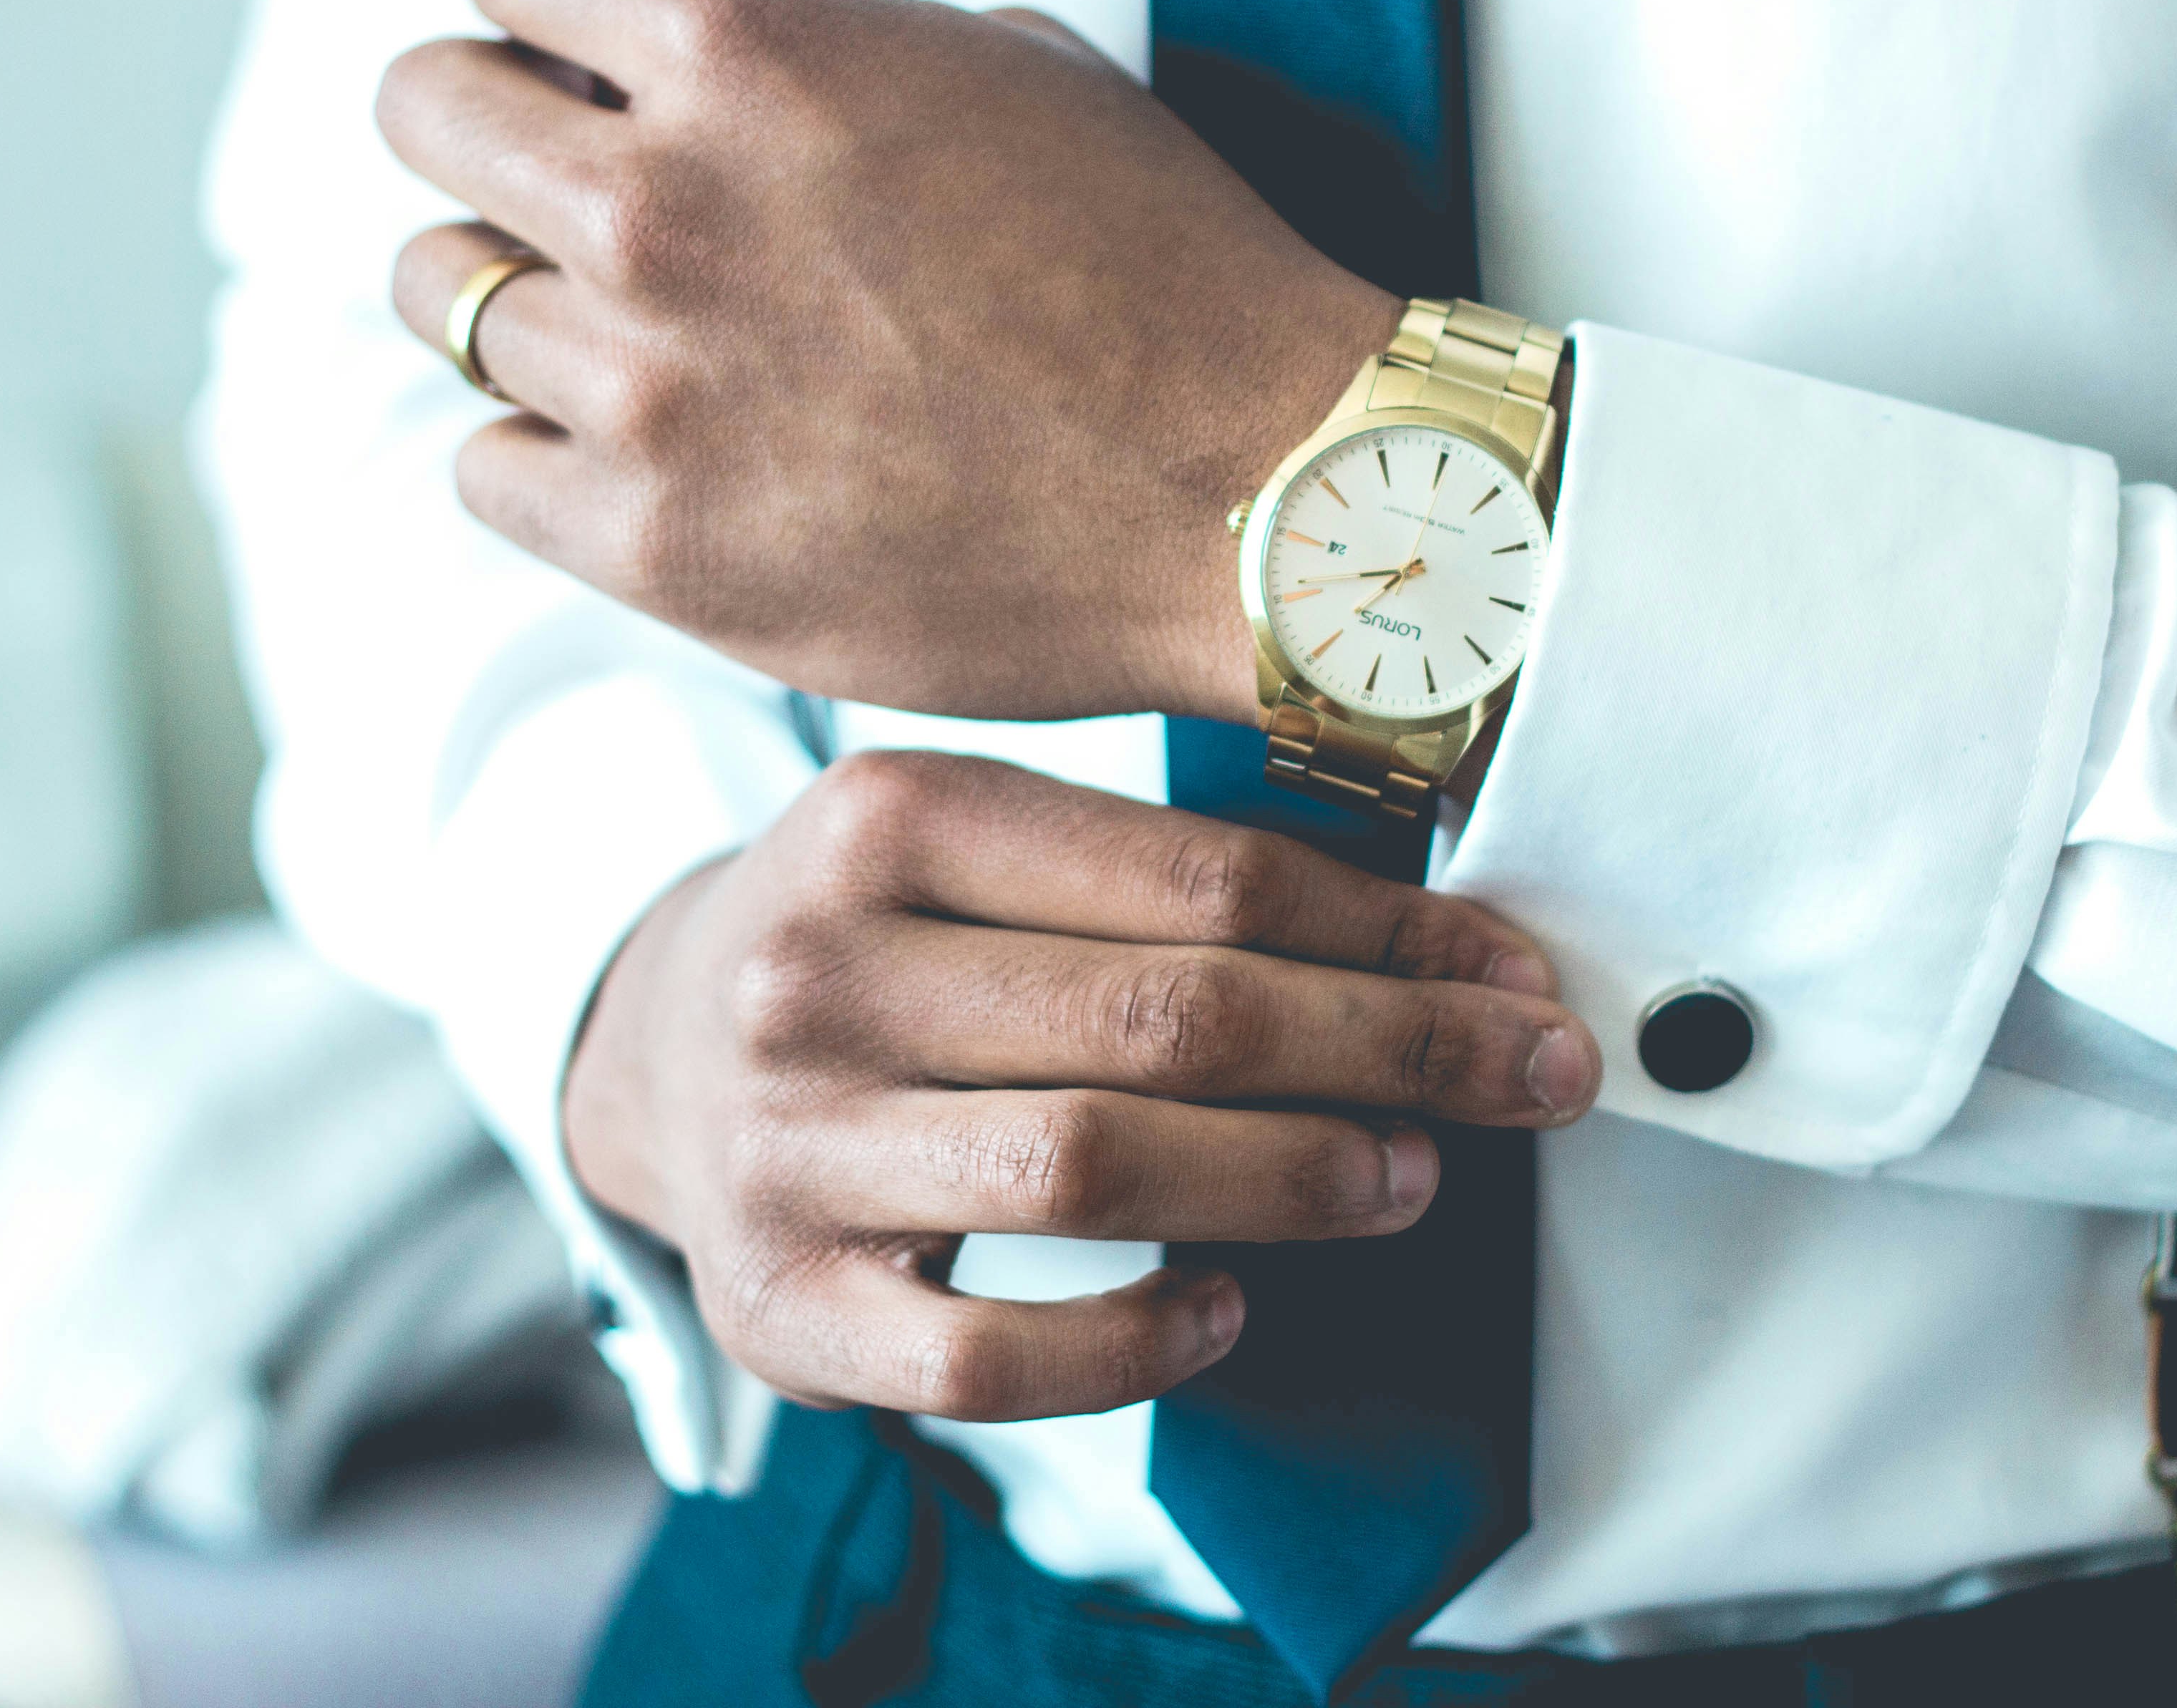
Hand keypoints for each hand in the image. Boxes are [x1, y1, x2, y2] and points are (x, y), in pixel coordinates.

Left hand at [378, 0, 1400, 727]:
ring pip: (441, 300)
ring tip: (625, 338)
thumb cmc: (1165, 275)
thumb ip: (820, 49)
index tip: (576, 63)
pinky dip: (544, 456)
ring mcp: (648, 383)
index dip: (542, 10)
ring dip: (517, 303)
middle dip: (485, 135)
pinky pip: (485, 469)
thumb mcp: (1009, 70)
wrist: (1256, 495)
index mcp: (753, 45)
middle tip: (557, 191)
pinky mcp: (654, 544)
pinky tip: (646, 455)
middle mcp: (666, 200)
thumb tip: (694, 71)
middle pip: (424, 112)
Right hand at [562, 751, 1598, 1420]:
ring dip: (1295, 1177)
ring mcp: (788, 1146)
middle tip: (1524, 1078)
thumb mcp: (979, 849)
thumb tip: (1444, 952)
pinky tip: (1229, 1305)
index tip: (1515, 978)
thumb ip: (1166, 876)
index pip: (1200, 877)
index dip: (1390, 937)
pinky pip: (990, 1359)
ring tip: (1410, 1176)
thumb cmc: (882, 940)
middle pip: (1171, 1018)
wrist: (652, 1047)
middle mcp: (818, 970)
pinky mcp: (781, 1307)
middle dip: (1389, 1052)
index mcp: (889, 816)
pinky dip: (1137, 1342)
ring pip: (1096, 1167)